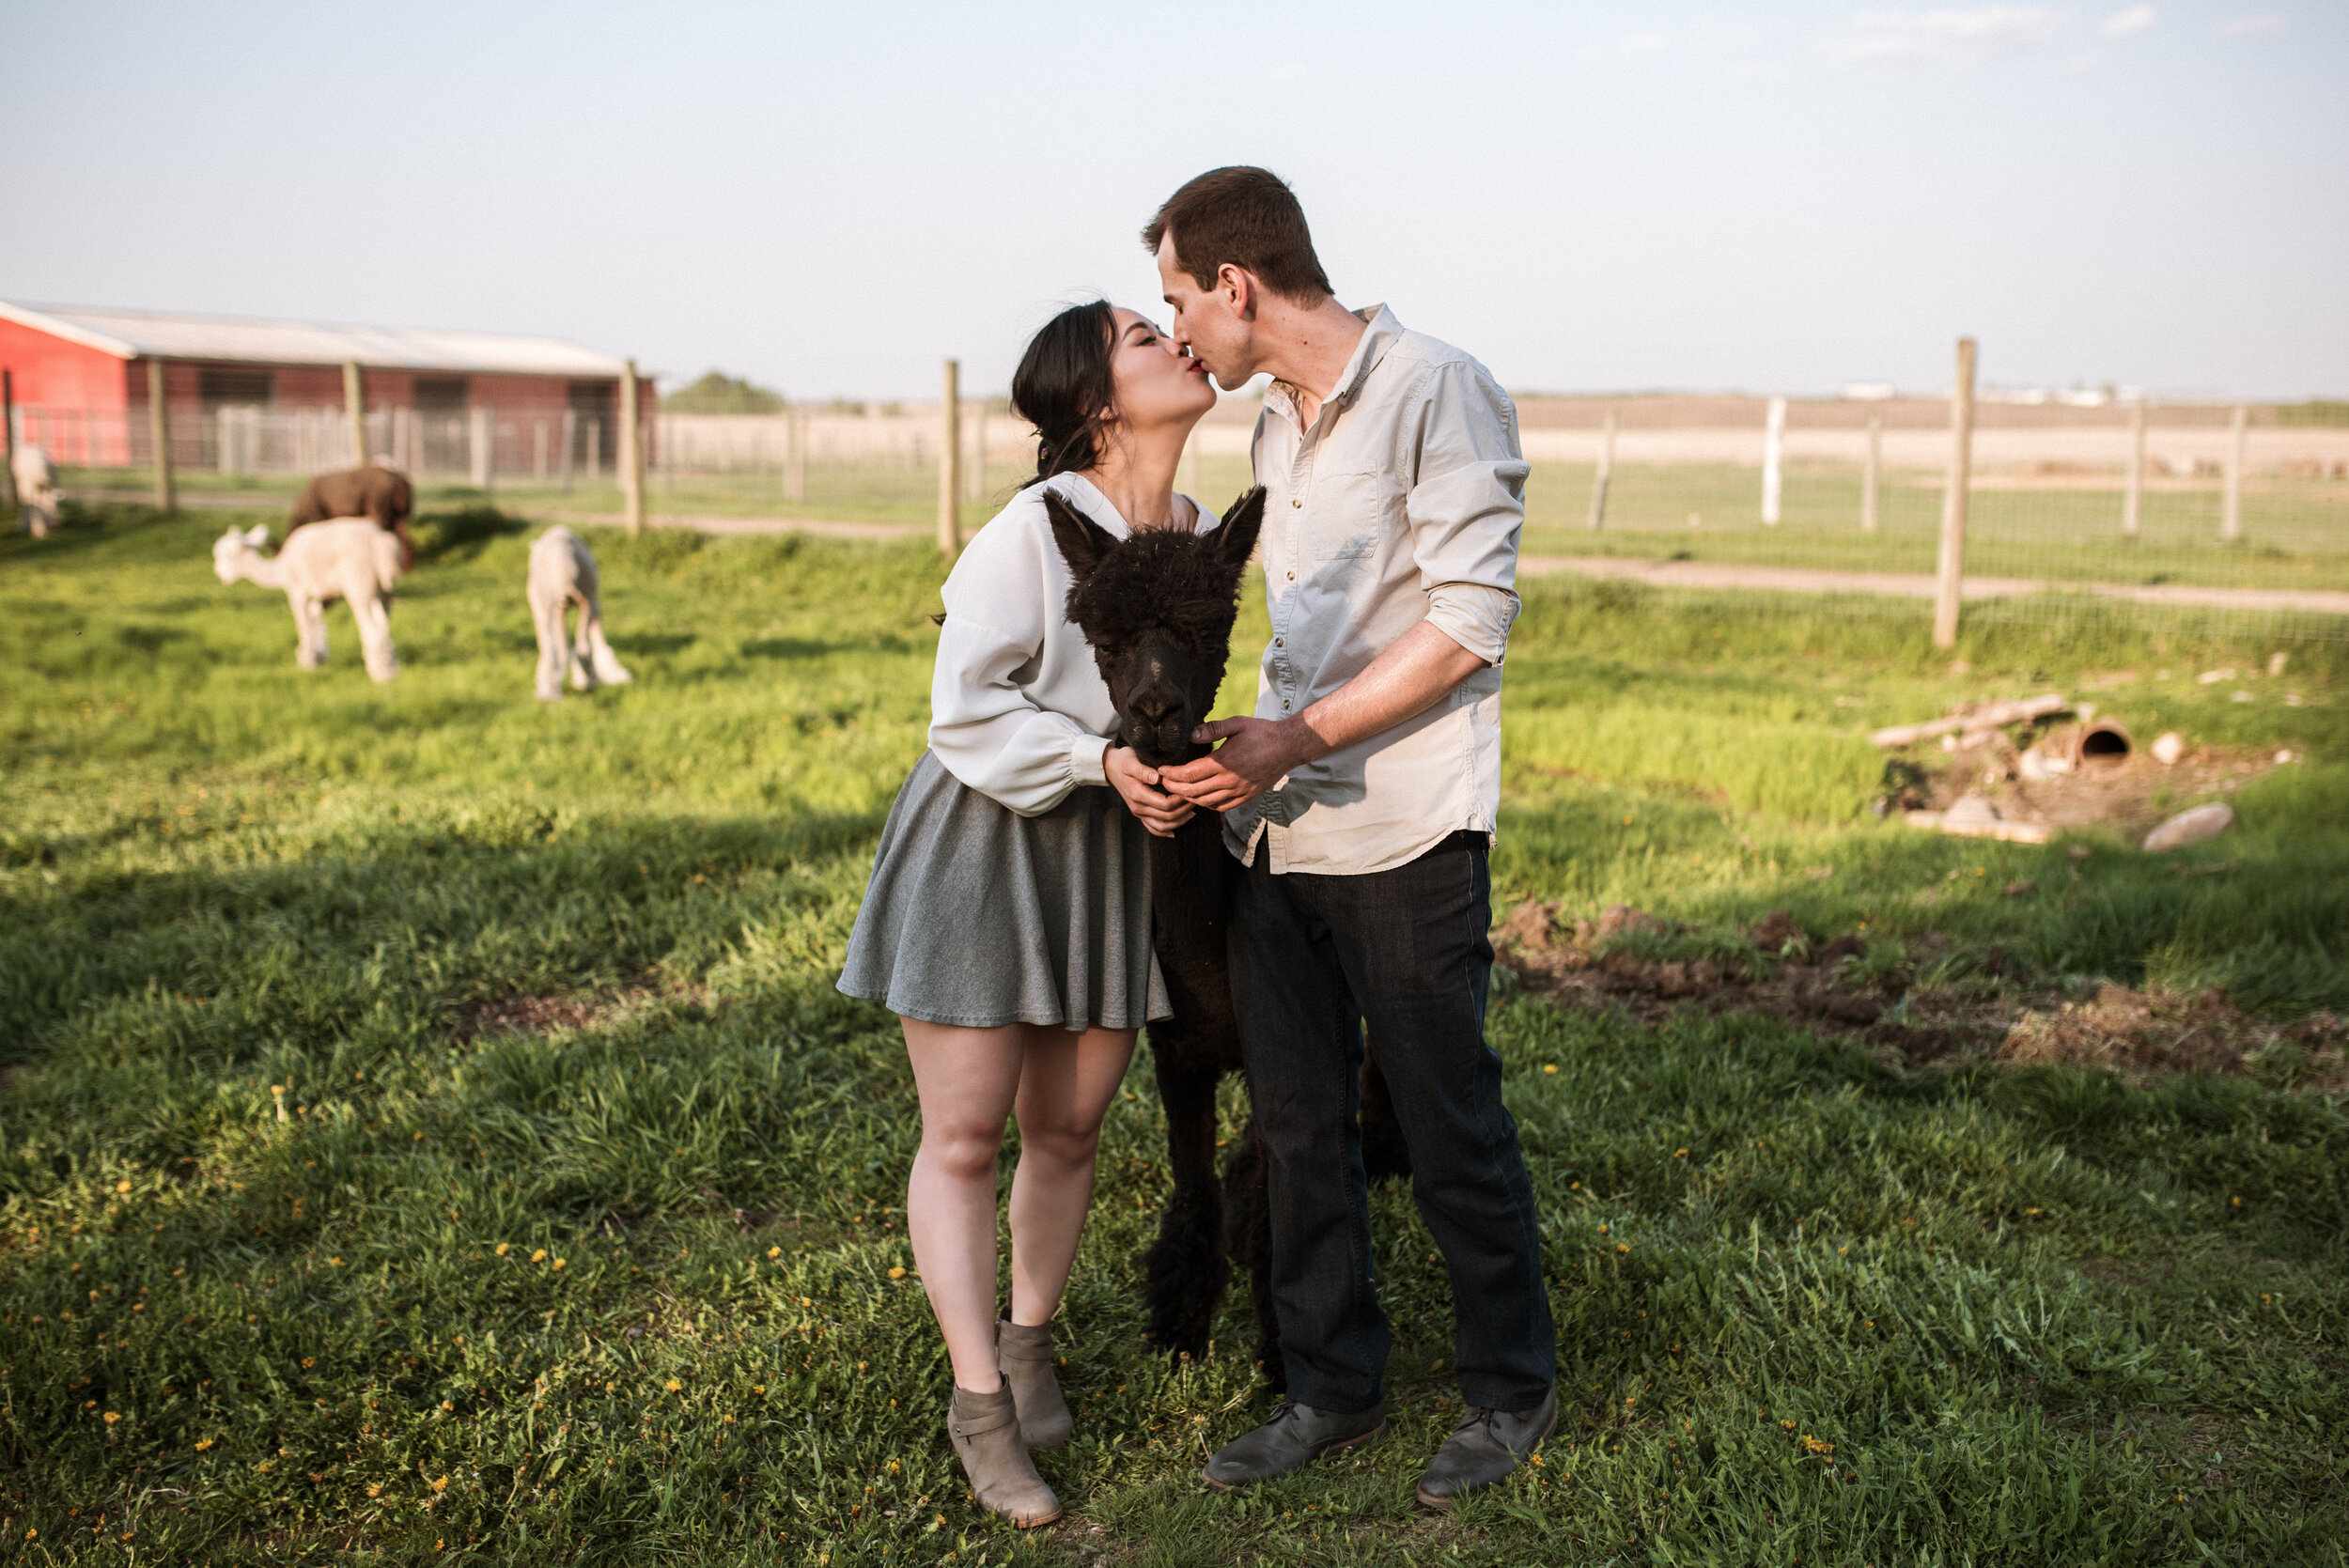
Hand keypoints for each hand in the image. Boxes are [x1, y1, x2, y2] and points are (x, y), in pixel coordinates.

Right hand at [1104, 744, 1193, 836]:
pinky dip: (1167, 830)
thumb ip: (1143, 770)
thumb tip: (1157, 777)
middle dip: (1184, 809)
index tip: (1189, 790)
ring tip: (1193, 811)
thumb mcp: (1131, 761)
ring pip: (1162, 827)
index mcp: (1138, 795)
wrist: (1111, 767)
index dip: (1180, 800)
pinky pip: (1154, 829)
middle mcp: (1138, 808)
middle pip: (1167, 817)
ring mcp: (1139, 813)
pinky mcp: (1141, 815)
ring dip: (1179, 821)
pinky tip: (1179, 826)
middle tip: (1196, 798)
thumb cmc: (1124, 761)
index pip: (1165, 804)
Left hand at [1159, 716, 1321, 811]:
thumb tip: (1191, 735)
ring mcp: (1238, 791)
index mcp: (1224, 762)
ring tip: (1176, 790)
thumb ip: (1212, 729)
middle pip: (1192, 792)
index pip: (1189, 774)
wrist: (1288, 748)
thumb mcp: (1236, 723)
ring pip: (1204, 802)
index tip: (1160, 770)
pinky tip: (1198, 797)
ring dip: (1187, 798)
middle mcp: (1229, 781)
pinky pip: (1220, 807)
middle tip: (1163, 782)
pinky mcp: (1245, 797)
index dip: (1171, 775)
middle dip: (1173, 788)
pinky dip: (1205, 804)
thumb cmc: (1261, 733)